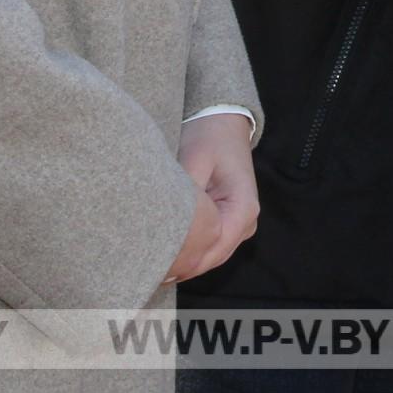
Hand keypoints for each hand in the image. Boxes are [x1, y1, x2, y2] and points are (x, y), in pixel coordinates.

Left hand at [164, 112, 257, 283]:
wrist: (223, 122)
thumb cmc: (208, 137)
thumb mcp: (194, 160)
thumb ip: (186, 196)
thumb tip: (166, 227)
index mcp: (243, 207)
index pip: (214, 248)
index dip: (185, 259)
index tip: (155, 264)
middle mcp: (246, 221)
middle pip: (213, 257)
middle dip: (183, 265)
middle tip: (146, 270)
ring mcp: (240, 224)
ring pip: (211, 256)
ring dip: (186, 261)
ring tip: (151, 266)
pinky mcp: (230, 222)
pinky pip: (211, 246)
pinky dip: (191, 251)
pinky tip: (165, 254)